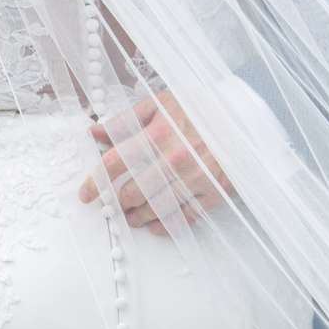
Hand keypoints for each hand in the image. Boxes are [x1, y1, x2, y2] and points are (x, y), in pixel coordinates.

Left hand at [77, 88, 232, 235]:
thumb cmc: (198, 107)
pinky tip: (154, 225)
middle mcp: (175, 159)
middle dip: (118, 202)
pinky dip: (165, 225)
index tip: (86, 194)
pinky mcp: (214, 192)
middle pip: (133, 192)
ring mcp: (195, 178)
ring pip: (155, 209)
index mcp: (158, 134)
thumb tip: (94, 133)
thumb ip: (126, 120)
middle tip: (114, 204)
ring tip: (131, 216)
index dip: (95, 182)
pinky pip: (184, 217)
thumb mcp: (160, 103)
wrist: (243, 116)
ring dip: (137, 217)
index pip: (115, 163)